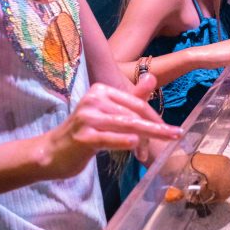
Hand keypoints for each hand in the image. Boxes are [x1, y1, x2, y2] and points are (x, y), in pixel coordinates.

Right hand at [36, 76, 181, 178]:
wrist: (52, 152)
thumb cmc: (84, 133)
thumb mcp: (109, 114)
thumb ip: (131, 98)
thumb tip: (152, 77)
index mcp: (100, 91)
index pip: (135, 102)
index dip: (154, 116)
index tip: (170, 128)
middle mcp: (93, 100)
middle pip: (133, 113)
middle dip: (157, 125)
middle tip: (176, 133)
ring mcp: (86, 118)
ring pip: (125, 125)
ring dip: (149, 133)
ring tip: (168, 139)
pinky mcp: (83, 137)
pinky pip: (108, 138)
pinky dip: (123, 141)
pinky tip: (136, 144)